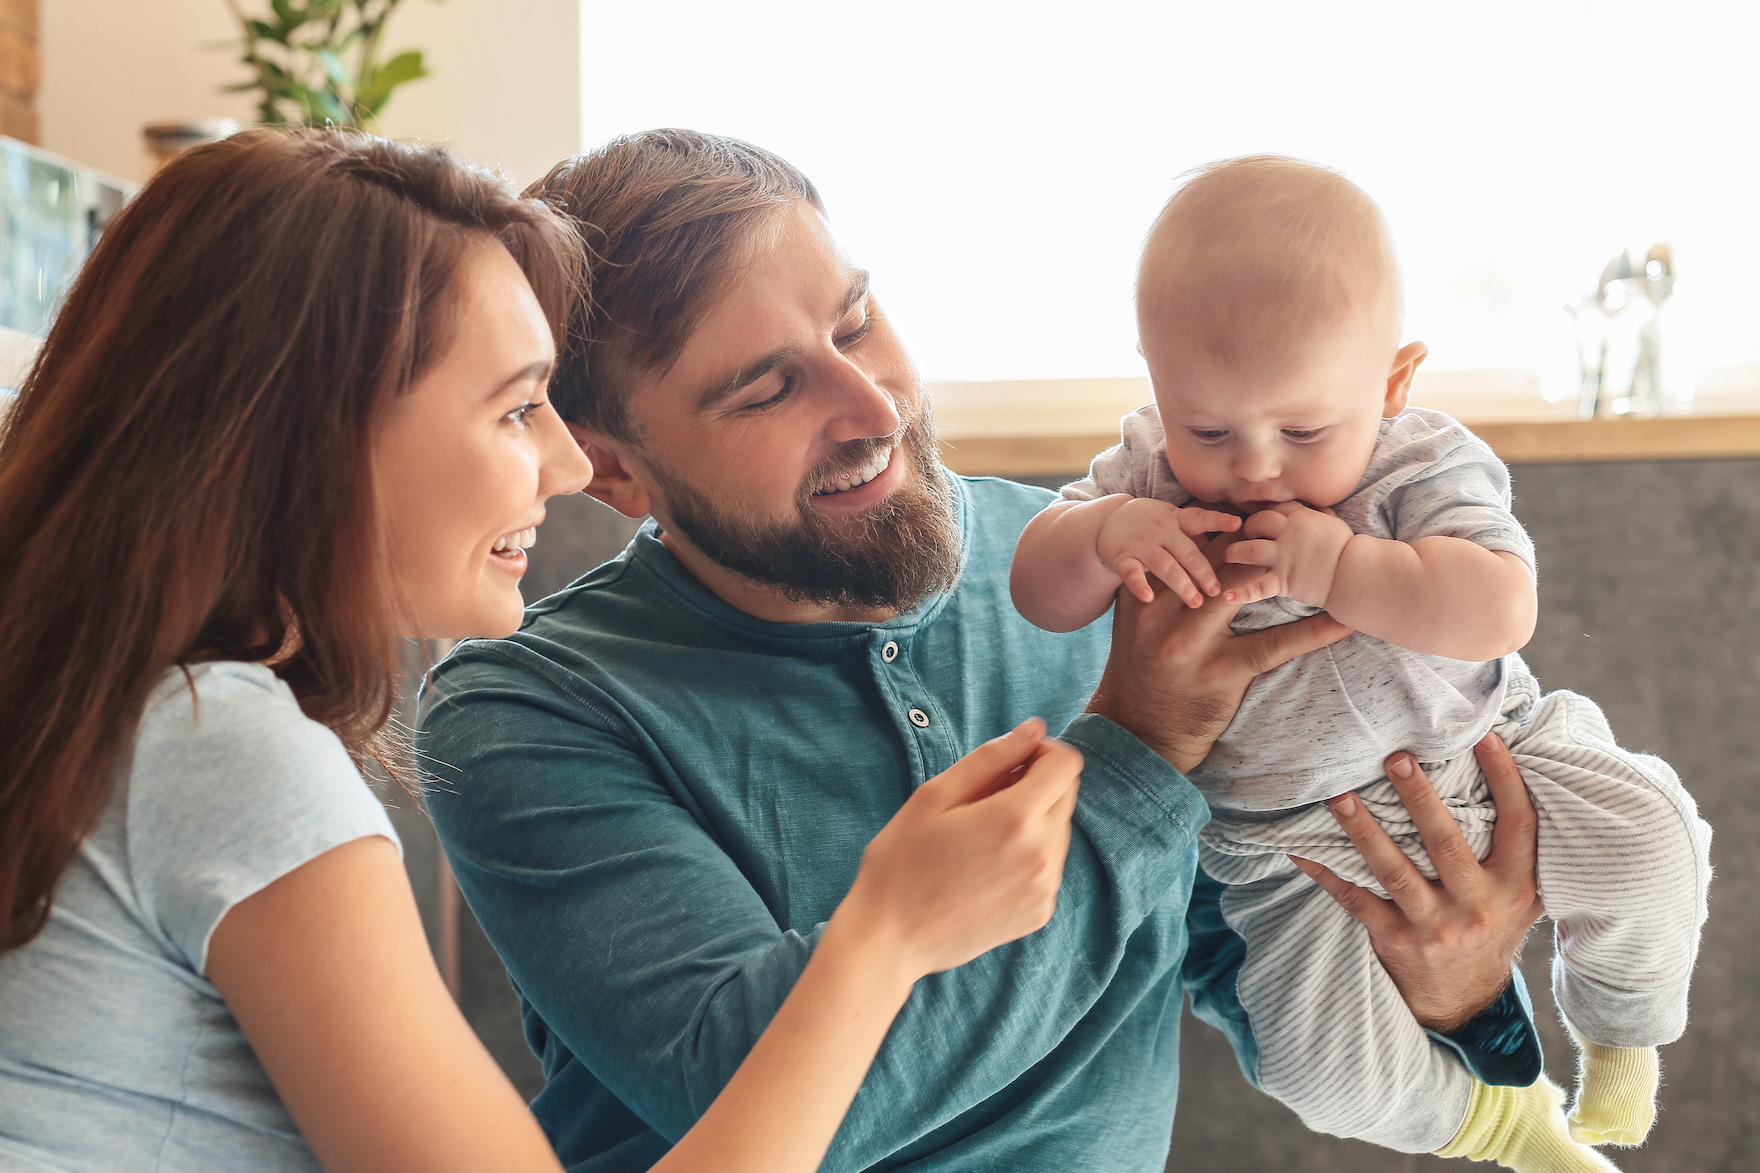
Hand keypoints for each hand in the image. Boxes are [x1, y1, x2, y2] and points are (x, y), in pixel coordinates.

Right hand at [842, 718, 1081, 977]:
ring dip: (1033, 820)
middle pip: (1067, 794)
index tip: (1010, 762)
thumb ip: (992, 757)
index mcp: (1016, 818)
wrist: (890, 938)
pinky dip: (1028, 855)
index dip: (1041, 752)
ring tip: (981, 836)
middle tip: (985, 799)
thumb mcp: (935, 795)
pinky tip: (985, 866)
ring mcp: (1044, 888)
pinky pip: (1049, 866)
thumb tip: (1035, 729)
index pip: (1066, 763)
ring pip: (1060, 830)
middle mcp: (1042, 854)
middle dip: (1036, 784)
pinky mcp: (1040, 912)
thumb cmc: (902, 861)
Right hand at [1089, 533, 1351, 772]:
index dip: (1220, 525)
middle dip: (1253, 541)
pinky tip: (1342, 623)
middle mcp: (1167, 613)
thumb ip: (1160, 590)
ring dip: (1284, 572)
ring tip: (1320, 556)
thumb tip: (1191, 553)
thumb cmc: (1140, 672)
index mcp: (1146, 597)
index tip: (1249, 511)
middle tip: (1288, 522)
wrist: (1137, 730)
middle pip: (1218, 560)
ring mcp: (1194, 643)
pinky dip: (1313, 632)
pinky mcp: (1222, 671)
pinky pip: (1275, 644)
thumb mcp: (1137, 624)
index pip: (1187, 547)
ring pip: (1246, 590)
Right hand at [1096, 497, 1241, 607]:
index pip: (1200, 519)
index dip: (1219, 521)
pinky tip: (1148, 597)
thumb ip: (1198, 531)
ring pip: (1164, 565)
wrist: (1109, 521)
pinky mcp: (1122, 558)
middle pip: (1186, 552)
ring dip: (1181, 583)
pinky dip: (1139, 585)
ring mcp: (1141, 545)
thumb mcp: (1173, 519)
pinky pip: (1132, 573)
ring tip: (1195, 602)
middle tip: (1217, 591)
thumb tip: (1239, 542)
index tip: (1238, 524)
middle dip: (1203, 572)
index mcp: (1176, 520)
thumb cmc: (1152, 524)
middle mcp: (1161, 531)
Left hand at [1221, 501, 1353, 605]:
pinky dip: (1241, 593)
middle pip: (1255, 523)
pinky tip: (1227, 596)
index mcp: (1300, 517)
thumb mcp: (1333, 523)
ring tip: (1230, 555)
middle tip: (1246, 536)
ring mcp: (1283, 557)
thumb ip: (1319, 514)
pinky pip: (1256, 587)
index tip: (1261, 519)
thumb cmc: (1348, 549)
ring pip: (1247, 549)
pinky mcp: (1283, 580)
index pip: (1272, 508)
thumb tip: (1316, 507)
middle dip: (1247, 528)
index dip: (1264, 513)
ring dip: (1234, 552)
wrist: (1355, 573)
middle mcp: (1288, 533)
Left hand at [1289, 732, 1545, 1031]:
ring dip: (1363, 832)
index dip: (1506, 779)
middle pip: (1446, 844)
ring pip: (1394, 872)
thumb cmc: (1491, 923)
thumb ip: (1517, 844)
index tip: (1485, 735)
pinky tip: (1300, 849)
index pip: (1518, 824)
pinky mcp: (1396, 940)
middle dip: (1420, 800)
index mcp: (1516, 885)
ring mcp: (1435, 926)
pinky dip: (1326, 873)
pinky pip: (1355, 900)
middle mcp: (1478, 906)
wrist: (1465, 997)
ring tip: (1339, 796)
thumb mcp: (1521, 892)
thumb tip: (1503, 762)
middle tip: (1396, 758)